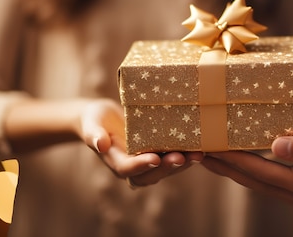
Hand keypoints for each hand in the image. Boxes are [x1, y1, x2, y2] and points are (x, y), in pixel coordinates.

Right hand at [78, 99, 203, 186]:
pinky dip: (186, 155)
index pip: (128, 169)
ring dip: (182, 164)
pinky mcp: (157, 154)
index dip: (141, 165)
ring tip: (198, 154)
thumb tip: (99, 144)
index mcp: (115, 162)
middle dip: (168, 167)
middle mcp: (132, 167)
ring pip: (165, 169)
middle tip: (183, 158)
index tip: (155, 158)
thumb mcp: (91, 124)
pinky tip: (201, 147)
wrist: (101, 119)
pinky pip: (171, 158)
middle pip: (151, 174)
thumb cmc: (94, 120)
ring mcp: (146, 162)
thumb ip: (94, 134)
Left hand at [201, 115, 292, 207]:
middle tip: (197, 153)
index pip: (261, 172)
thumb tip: (276, 147)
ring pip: (261, 184)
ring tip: (211, 157)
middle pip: (255, 182)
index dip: (233, 160)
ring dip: (235, 171)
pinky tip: (243, 160)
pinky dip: (253, 171)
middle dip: (225, 168)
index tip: (208, 147)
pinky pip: (273, 181)